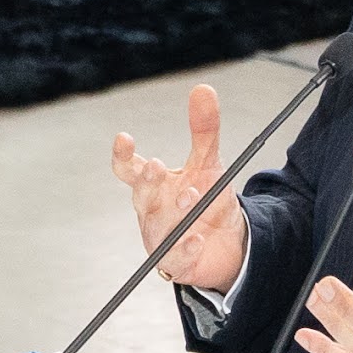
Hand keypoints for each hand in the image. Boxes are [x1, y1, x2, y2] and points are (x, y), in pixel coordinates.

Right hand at [112, 81, 249, 296]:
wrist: (230, 243)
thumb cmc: (208, 201)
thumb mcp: (209, 162)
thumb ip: (204, 129)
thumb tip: (203, 89)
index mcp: (153, 186)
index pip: (128, 170)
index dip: (122, 156)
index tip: (124, 138)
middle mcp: (152, 211)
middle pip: (140, 197)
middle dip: (147, 182)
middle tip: (157, 166)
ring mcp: (161, 238)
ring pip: (156, 226)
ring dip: (171, 210)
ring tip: (191, 195)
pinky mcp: (176, 262)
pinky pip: (175, 257)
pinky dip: (185, 247)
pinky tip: (197, 237)